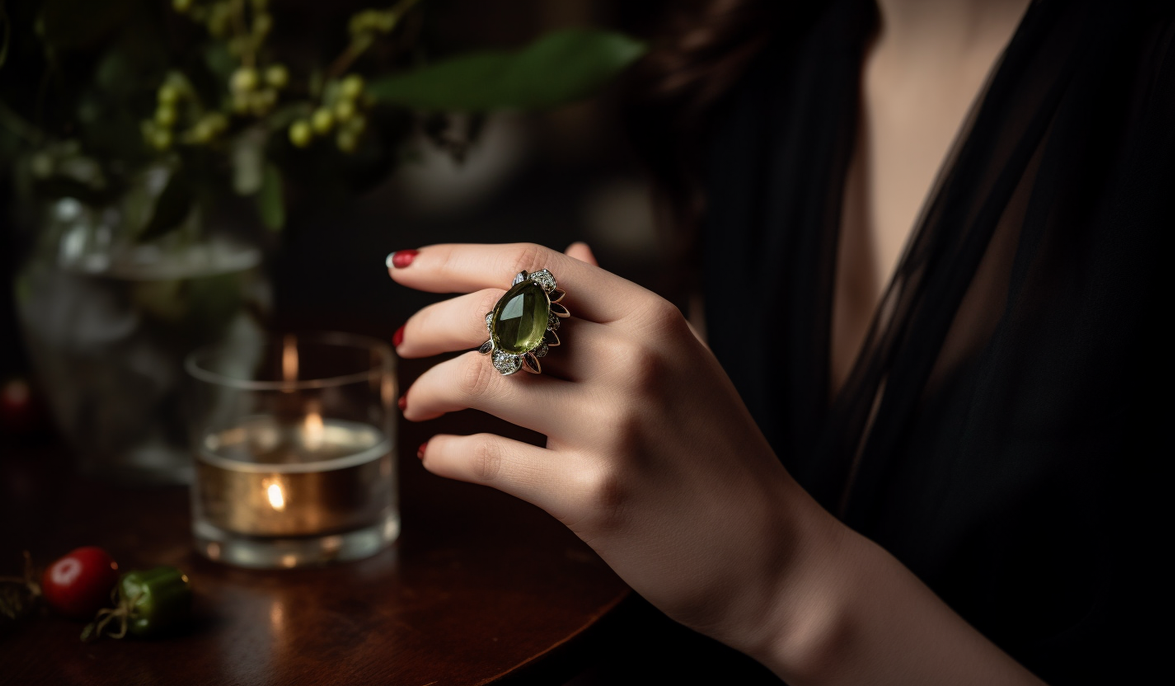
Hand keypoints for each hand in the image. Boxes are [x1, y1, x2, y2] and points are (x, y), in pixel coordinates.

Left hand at [389, 242, 832, 653]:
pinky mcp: (592, 496)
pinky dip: (447, 454)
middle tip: (404, 342)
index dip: (453, 259)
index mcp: (654, 320)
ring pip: (482, 380)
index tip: (402, 265)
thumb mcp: (685, 365)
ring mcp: (614, 429)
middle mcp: (634, 362)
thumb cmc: (721, 458)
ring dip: (429, 387)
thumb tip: (571, 250)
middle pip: (497, 312)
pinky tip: (439, 455)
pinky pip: (488, 459)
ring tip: (417, 402)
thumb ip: (619, 311)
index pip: (533, 264)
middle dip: (429, 322)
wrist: (772, 557)